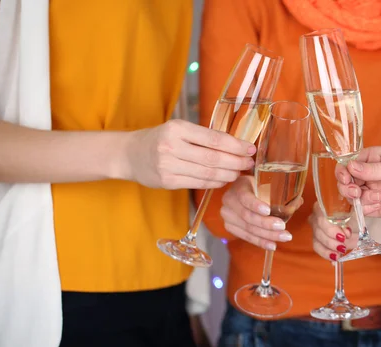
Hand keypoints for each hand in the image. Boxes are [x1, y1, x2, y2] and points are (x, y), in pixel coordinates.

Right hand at [125, 119, 255, 188]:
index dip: (236, 145)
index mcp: (177, 128)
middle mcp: (171, 146)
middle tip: (249, 163)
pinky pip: (198, 183)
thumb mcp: (178, 129)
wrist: (130, 154)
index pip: (214, 139)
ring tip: (239, 172)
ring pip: (207, 173)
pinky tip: (223, 179)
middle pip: (213, 158)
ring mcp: (168, 166)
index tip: (250, 149)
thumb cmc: (161, 139)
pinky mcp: (167, 182)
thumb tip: (236, 145)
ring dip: (228, 174)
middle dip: (236, 162)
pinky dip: (214, 182)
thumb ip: (203, 136)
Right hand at [220, 176, 298, 249]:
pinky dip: (260, 242)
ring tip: (284, 237)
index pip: (245, 197)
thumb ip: (281, 193)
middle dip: (266, 224)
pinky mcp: (230, 227)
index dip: (255, 205)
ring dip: (267, 235)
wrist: (244, 194)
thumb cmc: (258, 188)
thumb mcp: (267, 185)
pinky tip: (272, 245)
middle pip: (248, 216)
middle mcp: (229, 201)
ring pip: (248, 228)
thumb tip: (298, 202)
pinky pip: (246, 237)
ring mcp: (227, 216)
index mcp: (238, 187)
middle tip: (283, 227)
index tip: (268, 210)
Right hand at [308, 202, 354, 261]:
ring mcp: (315, 229)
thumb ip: (350, 222)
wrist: (355, 220)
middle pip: (318, 231)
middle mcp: (315, 217)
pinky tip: (334, 260)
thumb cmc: (353, 214)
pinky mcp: (317, 240)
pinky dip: (327, 255)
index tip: (344, 235)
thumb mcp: (354, 215)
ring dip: (328, 249)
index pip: (321, 218)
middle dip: (331, 241)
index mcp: (323, 206)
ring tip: (339, 255)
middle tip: (343, 247)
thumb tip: (347, 234)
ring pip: (317, 241)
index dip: (331, 229)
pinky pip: (318, 249)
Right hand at [335, 146, 380, 218]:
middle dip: (347, 187)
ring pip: (353, 197)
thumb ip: (373, 170)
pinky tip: (378, 204)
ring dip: (358, 199)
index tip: (345, 178)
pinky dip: (366, 208)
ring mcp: (374, 191)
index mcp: (372, 159)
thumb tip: (350, 166)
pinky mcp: (380, 207)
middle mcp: (370, 175)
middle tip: (355, 191)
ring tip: (375, 198)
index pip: (349, 164)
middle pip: (347, 182)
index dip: (343, 171)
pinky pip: (364, 209)